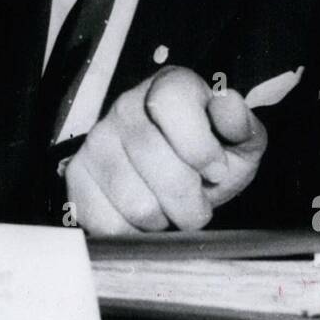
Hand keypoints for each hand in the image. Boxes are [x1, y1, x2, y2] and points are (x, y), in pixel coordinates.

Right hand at [64, 66, 266, 235]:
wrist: (175, 176)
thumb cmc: (210, 157)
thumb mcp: (239, 142)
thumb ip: (241, 125)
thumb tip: (226, 104)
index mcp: (169, 87)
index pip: (171, 104)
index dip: (199, 147)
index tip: (216, 171)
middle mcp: (126, 106)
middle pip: (154, 160)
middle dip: (189, 199)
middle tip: (197, 204)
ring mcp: (97, 142)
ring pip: (135, 201)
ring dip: (164, 219)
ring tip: (170, 209)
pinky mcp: (78, 177)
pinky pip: (108, 222)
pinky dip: (135, 233)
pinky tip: (145, 218)